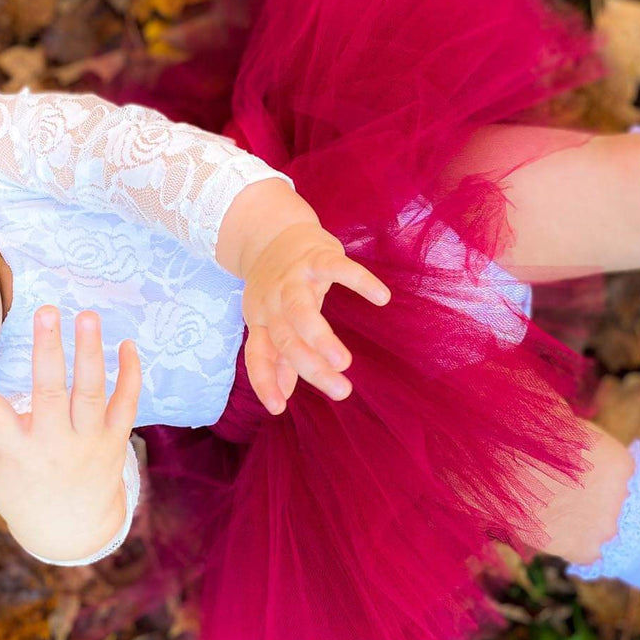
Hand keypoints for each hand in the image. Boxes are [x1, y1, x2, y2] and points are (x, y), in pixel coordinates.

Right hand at [0, 306, 141, 561]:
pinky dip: (130, 375)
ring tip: (87, 315)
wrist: (73, 532)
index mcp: (16, 453)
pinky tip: (128, 344)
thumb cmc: (22, 495)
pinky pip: (126, 404)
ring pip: (92, 394)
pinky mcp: (115, 442)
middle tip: (47, 311)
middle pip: (51, 395)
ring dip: (90, 353)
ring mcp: (88, 443)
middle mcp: (53, 446)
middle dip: (49, 352)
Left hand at [240, 221, 390, 415]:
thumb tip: (281, 398)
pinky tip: (381, 298)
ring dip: (321, 337)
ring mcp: (292, 278)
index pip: (257, 356)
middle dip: (310, 366)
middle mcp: (271, 302)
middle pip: (285, 338)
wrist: (271, 231)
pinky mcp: (315, 256)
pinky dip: (359, 281)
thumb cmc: (277, 287)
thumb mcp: (271, 320)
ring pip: (301, 310)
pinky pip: (337, 268)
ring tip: (343, 362)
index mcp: (260, 321)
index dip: (264, 382)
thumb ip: (278, 358)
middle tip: (341, 390)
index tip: (278, 409)